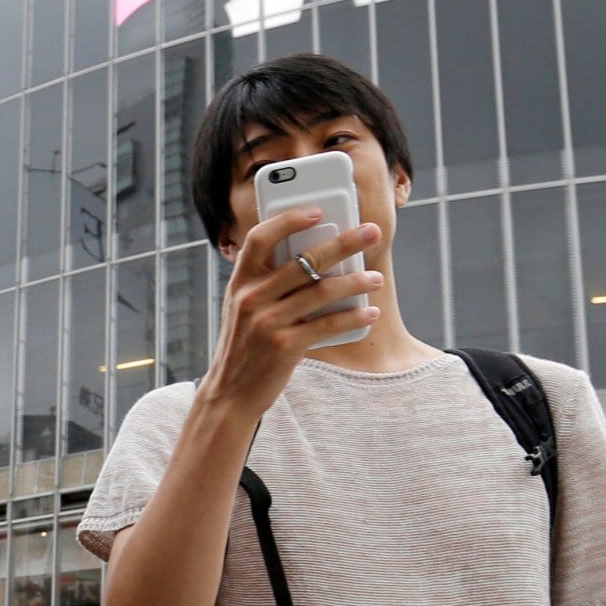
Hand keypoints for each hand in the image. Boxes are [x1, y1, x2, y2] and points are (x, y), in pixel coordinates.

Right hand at [199, 209, 384, 421]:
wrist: (230, 393)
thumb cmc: (244, 346)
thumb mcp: (243, 309)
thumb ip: (267, 284)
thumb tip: (315, 258)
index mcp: (240, 283)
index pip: (261, 238)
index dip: (289, 220)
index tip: (318, 211)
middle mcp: (251, 299)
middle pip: (304, 260)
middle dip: (344, 242)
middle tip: (372, 232)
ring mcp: (267, 322)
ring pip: (322, 291)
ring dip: (356, 282)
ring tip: (375, 278)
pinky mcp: (285, 347)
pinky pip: (327, 325)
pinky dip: (353, 317)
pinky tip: (370, 312)